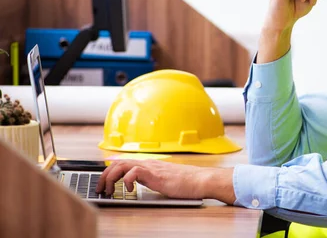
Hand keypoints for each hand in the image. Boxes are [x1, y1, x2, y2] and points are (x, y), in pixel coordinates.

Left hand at [95, 160, 235, 203]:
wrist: (200, 180)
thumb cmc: (186, 182)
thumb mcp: (163, 180)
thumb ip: (150, 179)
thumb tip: (139, 182)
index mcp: (149, 165)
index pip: (123, 162)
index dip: (109, 170)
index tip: (102, 181)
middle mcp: (148, 163)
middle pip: (117, 163)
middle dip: (103, 176)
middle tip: (100, 189)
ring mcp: (151, 167)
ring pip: (121, 165)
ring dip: (110, 178)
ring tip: (110, 190)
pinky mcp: (154, 174)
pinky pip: (133, 172)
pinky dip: (127, 181)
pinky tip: (129, 190)